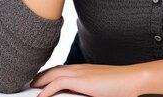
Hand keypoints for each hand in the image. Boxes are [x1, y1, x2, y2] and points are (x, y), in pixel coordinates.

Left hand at [29, 63, 144, 96]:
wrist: (133, 80)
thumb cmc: (121, 86)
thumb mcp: (100, 88)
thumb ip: (88, 90)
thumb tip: (81, 93)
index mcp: (84, 70)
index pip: (61, 70)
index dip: (48, 75)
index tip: (40, 82)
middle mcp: (79, 68)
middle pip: (53, 70)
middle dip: (40, 77)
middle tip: (30, 84)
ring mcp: (80, 73)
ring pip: (52, 74)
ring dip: (39, 81)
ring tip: (30, 88)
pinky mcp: (81, 80)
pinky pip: (57, 84)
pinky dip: (46, 90)